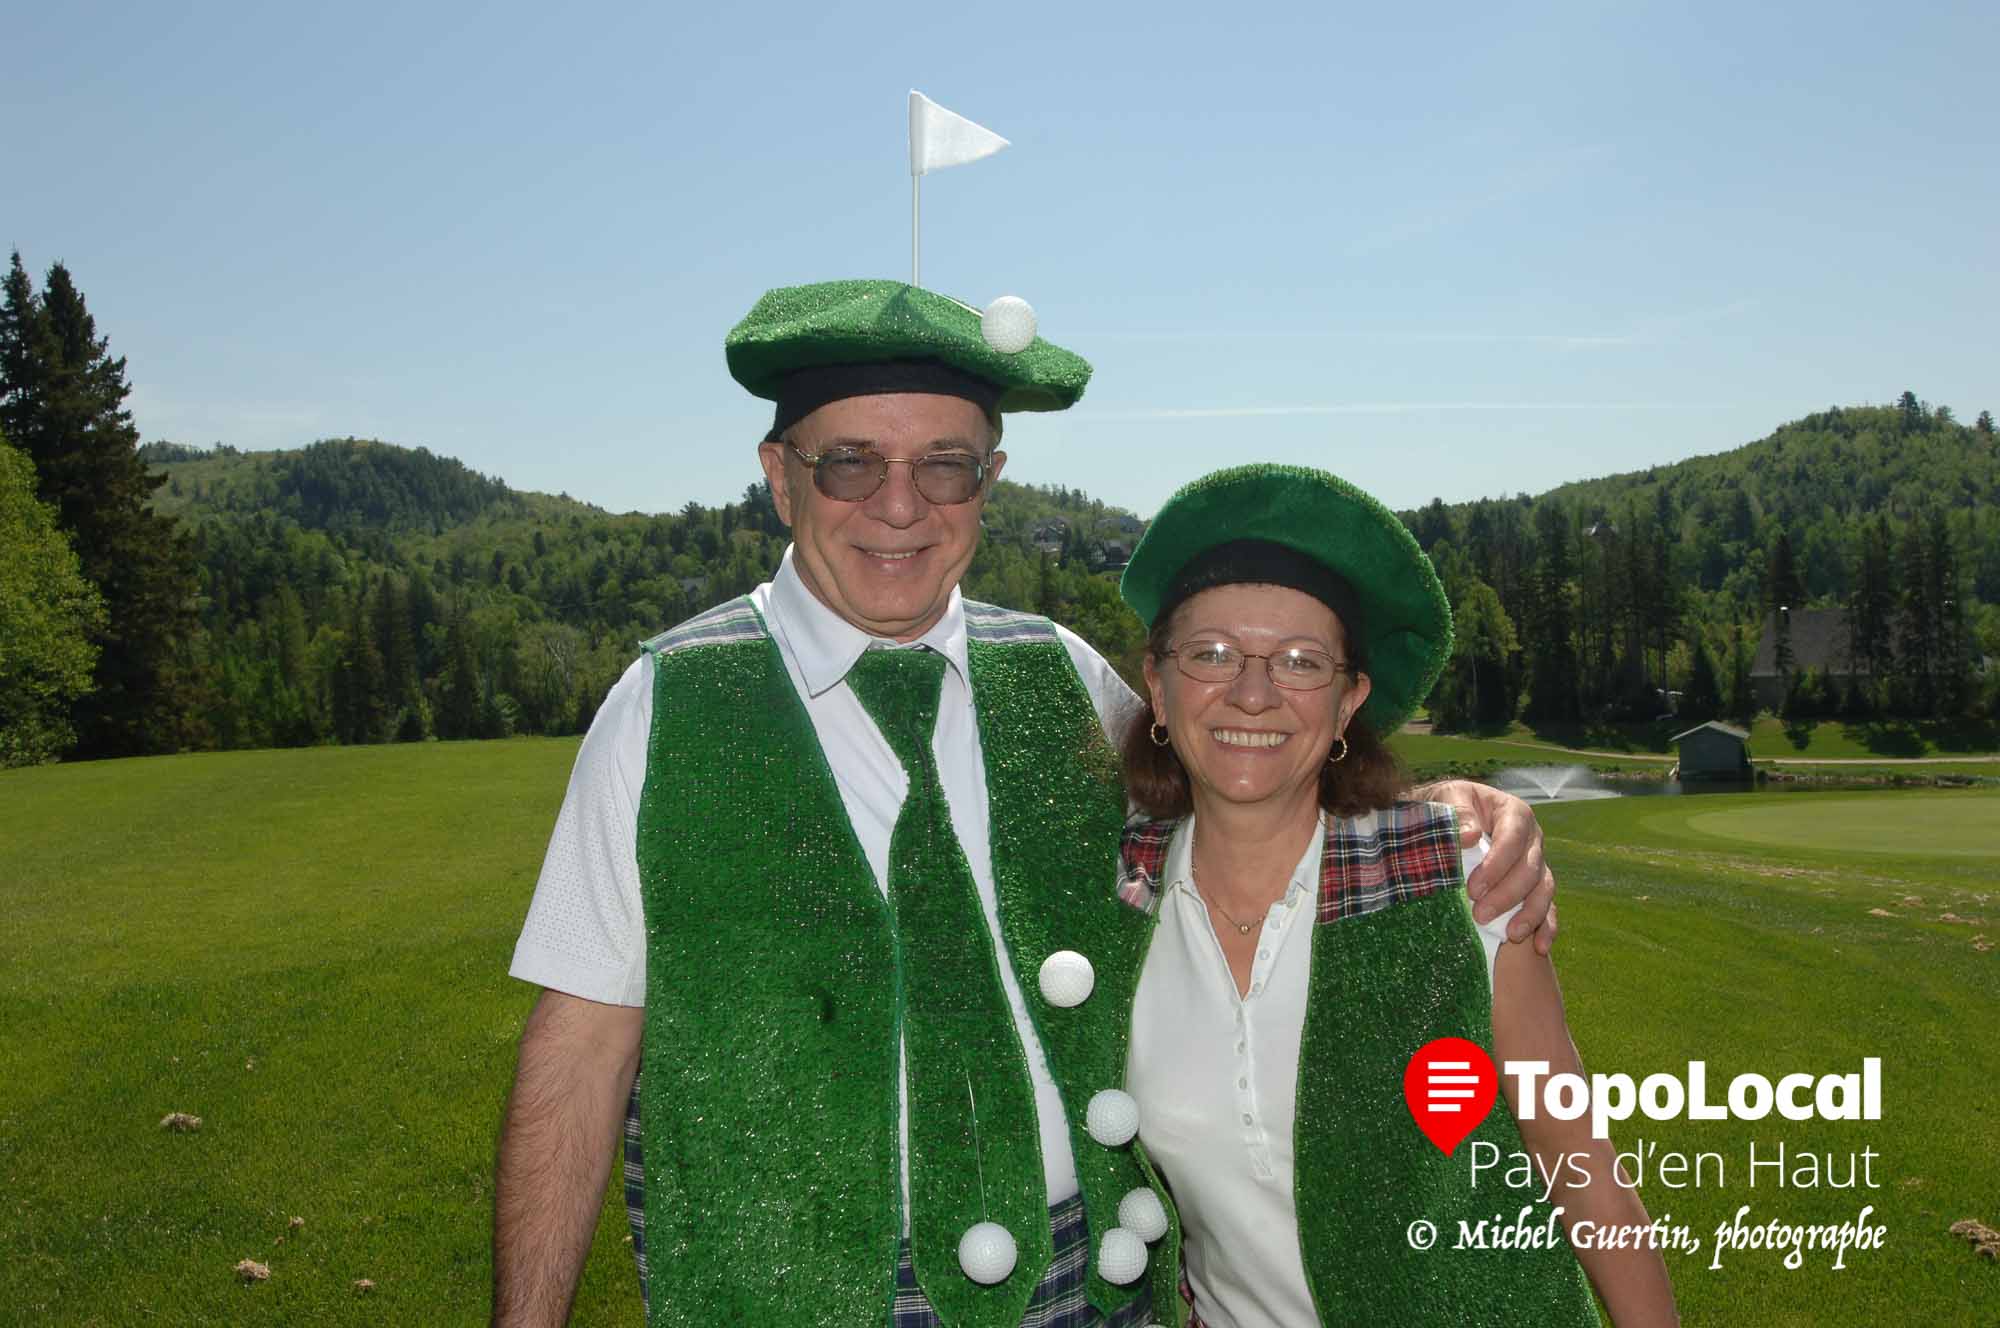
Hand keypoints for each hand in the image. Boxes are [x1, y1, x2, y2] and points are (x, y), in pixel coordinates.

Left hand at [1415, 779, 1556, 953]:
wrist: (1447, 819)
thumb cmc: (1447, 806)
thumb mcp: (1447, 797)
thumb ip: (1458, 812)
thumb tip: (1470, 836)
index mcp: (1514, 813)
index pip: (1513, 838)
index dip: (1497, 865)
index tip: (1473, 888)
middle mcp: (1531, 839)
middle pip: (1529, 869)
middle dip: (1507, 895)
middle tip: (1480, 915)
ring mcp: (1536, 864)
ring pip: (1543, 890)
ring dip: (1530, 914)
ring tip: (1511, 935)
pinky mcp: (1534, 887)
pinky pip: (1549, 907)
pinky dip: (1547, 927)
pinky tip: (1540, 947)